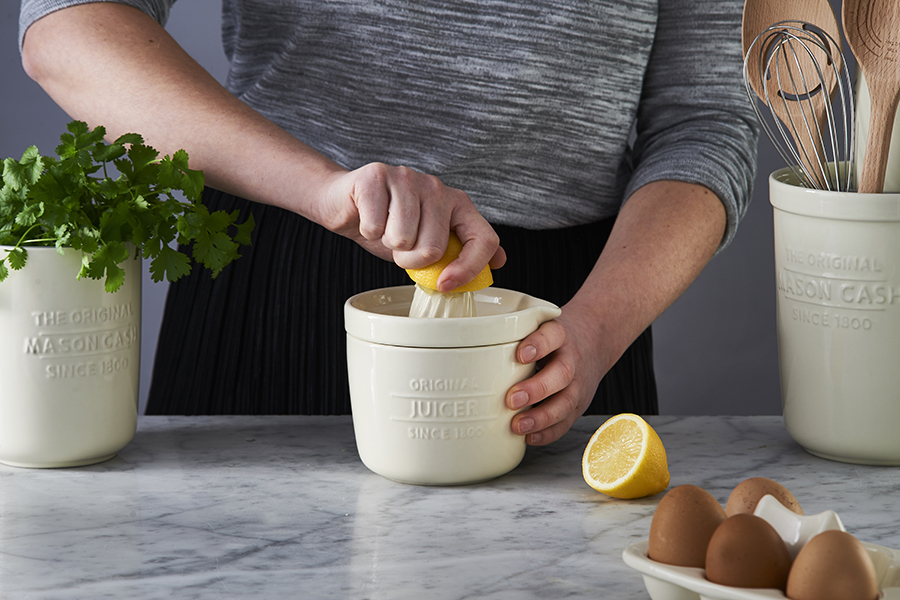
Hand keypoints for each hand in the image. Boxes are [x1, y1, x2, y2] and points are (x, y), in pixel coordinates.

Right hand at [320, 163, 505, 290]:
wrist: (345, 204)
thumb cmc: (389, 227)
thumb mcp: (429, 243)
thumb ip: (460, 251)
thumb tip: (498, 262)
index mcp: (458, 204)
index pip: (484, 239)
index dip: (468, 269)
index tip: (445, 285)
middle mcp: (437, 187)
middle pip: (434, 248)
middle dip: (410, 260)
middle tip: (400, 247)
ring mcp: (408, 178)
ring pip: (404, 239)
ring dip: (388, 246)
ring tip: (384, 231)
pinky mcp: (377, 176)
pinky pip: (376, 225)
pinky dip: (367, 231)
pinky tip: (368, 219)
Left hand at [505, 307, 606, 445]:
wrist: (593, 340)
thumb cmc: (552, 339)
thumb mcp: (539, 326)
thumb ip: (512, 335)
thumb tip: (465, 351)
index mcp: (559, 335)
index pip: (552, 335)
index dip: (538, 345)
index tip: (520, 354)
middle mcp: (571, 359)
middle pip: (561, 373)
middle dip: (537, 388)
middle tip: (512, 399)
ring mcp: (577, 383)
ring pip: (566, 401)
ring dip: (542, 416)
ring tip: (518, 425)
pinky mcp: (578, 404)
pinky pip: (566, 421)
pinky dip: (549, 432)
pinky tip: (530, 436)